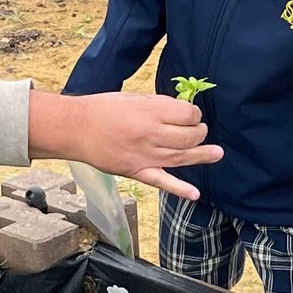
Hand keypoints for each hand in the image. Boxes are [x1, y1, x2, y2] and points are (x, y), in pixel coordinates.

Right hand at [28, 90, 221, 200]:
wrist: (75, 128)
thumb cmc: (102, 108)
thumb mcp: (132, 98)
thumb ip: (157, 105)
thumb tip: (179, 111)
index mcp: (150, 112)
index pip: (187, 114)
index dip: (193, 114)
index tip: (190, 114)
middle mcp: (150, 134)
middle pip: (188, 136)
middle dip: (199, 132)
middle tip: (198, 130)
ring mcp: (144, 155)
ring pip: (181, 157)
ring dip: (201, 155)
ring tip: (216, 153)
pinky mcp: (136, 171)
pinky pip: (161, 181)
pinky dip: (179, 189)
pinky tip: (195, 194)